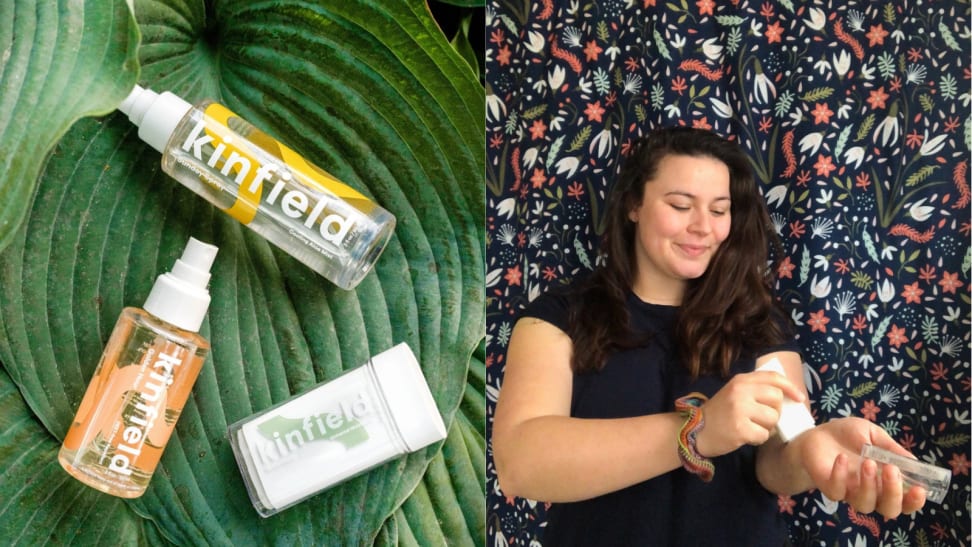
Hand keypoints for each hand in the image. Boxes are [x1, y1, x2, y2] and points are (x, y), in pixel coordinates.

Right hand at [695, 370, 804, 457]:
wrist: (695, 431)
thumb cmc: (719, 413)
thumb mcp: (735, 393)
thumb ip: (756, 390)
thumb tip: (789, 397)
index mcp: (741, 380)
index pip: (773, 377)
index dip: (790, 387)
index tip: (799, 398)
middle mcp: (740, 391)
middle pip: (777, 399)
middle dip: (775, 411)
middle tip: (762, 418)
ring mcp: (739, 409)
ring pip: (773, 418)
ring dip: (767, 427)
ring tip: (751, 428)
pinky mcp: (740, 428)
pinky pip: (764, 435)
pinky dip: (758, 439)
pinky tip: (746, 437)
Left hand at [791, 417, 926, 518]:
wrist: (816, 434)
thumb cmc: (848, 436)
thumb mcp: (873, 435)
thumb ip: (891, 449)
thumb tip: (915, 463)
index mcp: (886, 482)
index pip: (905, 501)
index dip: (914, 501)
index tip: (920, 489)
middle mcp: (871, 492)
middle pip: (889, 509)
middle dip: (894, 493)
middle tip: (891, 470)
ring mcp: (850, 492)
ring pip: (865, 505)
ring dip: (869, 485)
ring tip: (867, 461)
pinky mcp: (830, 488)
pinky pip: (837, 492)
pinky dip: (841, 476)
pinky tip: (841, 458)